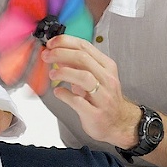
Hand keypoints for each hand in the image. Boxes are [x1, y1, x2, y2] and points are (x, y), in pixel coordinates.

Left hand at [42, 34, 139, 148]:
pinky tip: (58, 92)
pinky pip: (78, 101)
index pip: (85, 46)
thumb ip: (77, 65)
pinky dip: (65, 94)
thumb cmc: (104, 98)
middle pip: (83, 58)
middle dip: (61, 54)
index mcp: (106, 66)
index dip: (65, 42)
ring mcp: (103, 97)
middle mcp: (106, 79)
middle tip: (47, 56)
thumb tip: (57, 54)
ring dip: (64, 72)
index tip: (51, 43)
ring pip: (84, 77)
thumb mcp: (94, 77)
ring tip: (53, 74)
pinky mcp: (96, 113)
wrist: (118, 123)